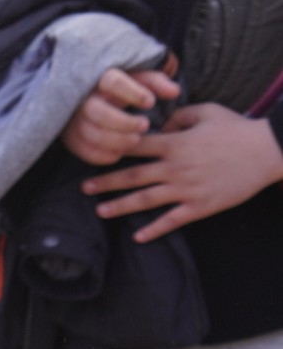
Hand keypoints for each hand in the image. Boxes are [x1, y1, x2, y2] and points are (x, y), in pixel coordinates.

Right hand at [60, 67, 179, 165]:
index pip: (113, 82)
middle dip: (123, 123)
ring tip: (136, 140)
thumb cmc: (121, 88)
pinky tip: (120, 152)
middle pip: (98, 112)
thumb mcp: (138, 78)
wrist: (87, 99)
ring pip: (92, 134)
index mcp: (101, 79)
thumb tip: (175, 92)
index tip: (151, 103)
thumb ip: (156, 82)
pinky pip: (86, 152)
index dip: (133, 93)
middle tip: (145, 126)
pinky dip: (105, 155)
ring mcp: (75, 121)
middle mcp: (84, 100)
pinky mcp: (72, 139)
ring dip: (116, 141)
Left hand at [80, 104, 282, 241]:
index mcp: (175, 143)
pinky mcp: (199, 205)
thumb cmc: (237, 129)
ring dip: (120, 206)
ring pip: (145, 199)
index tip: (94, 154)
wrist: (268, 150)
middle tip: (83, 188)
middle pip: (133, 175)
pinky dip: (153, 230)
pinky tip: (137, 236)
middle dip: (106, 182)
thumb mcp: (207, 111)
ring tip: (100, 210)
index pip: (137, 146)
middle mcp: (175, 167)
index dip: (114, 149)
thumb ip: (179, 116)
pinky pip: (171, 220)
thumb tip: (159, 123)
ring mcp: (186, 188)